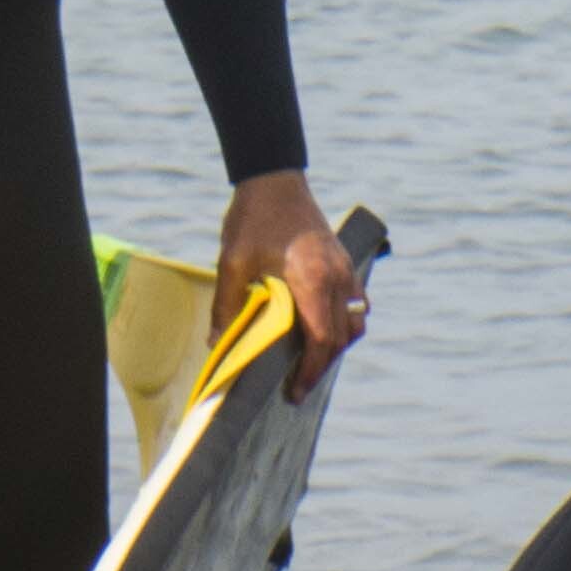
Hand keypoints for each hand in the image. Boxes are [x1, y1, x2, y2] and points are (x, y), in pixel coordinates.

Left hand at [216, 172, 369, 393]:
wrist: (275, 178)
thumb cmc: (253, 218)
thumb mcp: (232, 262)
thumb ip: (227, 305)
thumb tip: (216, 344)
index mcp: (313, 280)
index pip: (321, 340)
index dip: (310, 371)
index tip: (295, 392)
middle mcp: (338, 277)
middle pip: (341, 337)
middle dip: (322, 366)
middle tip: (297, 386)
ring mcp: (345, 268)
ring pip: (354, 321)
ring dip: (336, 345)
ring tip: (308, 362)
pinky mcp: (343, 262)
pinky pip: (354, 302)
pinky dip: (342, 322)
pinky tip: (319, 329)